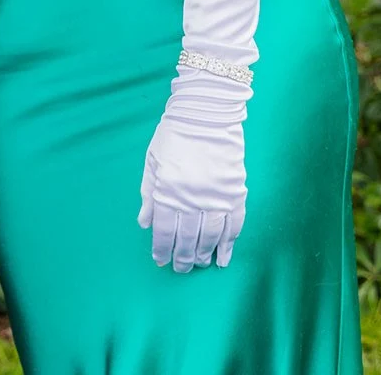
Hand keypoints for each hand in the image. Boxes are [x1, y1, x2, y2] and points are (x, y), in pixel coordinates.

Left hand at [137, 107, 245, 272]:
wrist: (206, 112)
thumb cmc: (173, 135)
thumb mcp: (152, 161)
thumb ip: (148, 194)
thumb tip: (145, 223)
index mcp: (168, 190)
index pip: (165, 231)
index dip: (162, 249)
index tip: (160, 261)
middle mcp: (192, 199)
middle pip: (187, 239)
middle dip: (183, 257)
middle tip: (180, 268)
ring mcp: (216, 197)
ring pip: (211, 236)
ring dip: (205, 254)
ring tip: (200, 264)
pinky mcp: (235, 192)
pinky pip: (233, 224)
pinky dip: (229, 243)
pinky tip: (223, 256)